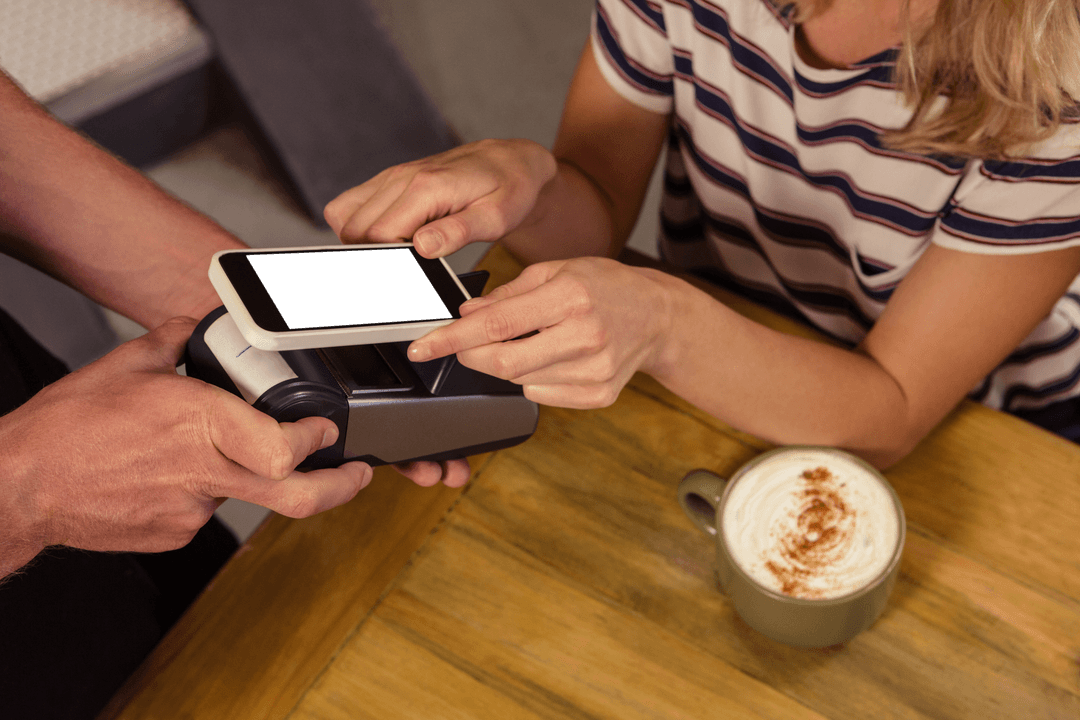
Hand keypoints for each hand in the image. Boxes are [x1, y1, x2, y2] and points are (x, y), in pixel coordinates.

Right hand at [0, 317, 373, 573]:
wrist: (20, 486)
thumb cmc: (66, 428)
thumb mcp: (126, 365)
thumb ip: (176, 341)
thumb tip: (198, 324)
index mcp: (197, 421)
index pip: (282, 447)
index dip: (315, 441)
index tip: (327, 429)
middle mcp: (202, 470)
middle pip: (294, 495)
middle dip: (339, 487)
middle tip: (358, 473)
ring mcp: (190, 509)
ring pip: (245, 494)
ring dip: (243, 476)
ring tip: (197, 455)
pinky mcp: (176, 534)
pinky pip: (208, 510)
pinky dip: (203, 490)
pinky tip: (168, 475)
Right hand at [323, 139, 556, 256]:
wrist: (511, 161)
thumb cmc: (509, 189)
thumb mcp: (496, 218)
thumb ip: (458, 232)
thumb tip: (422, 248)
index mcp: (428, 187)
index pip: (379, 235)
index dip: (388, 262)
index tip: (406, 277)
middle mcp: (403, 177)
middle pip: (356, 229)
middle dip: (372, 256)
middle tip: (403, 270)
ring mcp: (393, 176)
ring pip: (344, 216)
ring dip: (360, 241)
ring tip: (395, 255)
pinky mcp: (389, 179)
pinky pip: (350, 203)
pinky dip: (357, 225)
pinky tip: (386, 238)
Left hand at [406, 258, 674, 407]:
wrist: (657, 316)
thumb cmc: (604, 285)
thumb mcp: (555, 271)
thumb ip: (507, 294)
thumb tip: (465, 315)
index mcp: (571, 296)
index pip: (495, 325)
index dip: (451, 338)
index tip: (421, 346)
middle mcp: (585, 336)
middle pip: (503, 364)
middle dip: (470, 356)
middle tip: (461, 345)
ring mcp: (595, 371)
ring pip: (520, 381)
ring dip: (506, 364)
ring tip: (531, 339)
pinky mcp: (600, 395)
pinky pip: (542, 395)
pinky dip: (533, 378)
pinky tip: (553, 357)